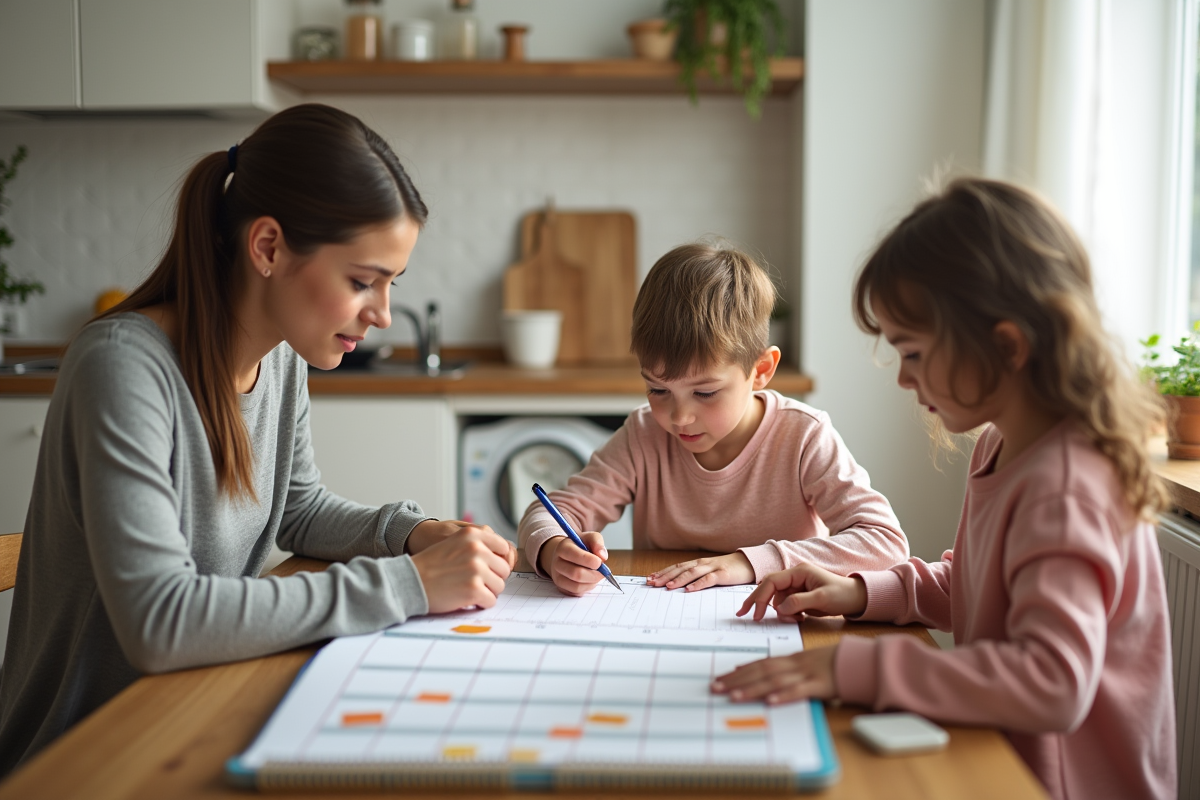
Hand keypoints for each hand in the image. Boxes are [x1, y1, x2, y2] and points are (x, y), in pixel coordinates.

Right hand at [410, 524, 514, 613]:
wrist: (409, 580)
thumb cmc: (432, 564)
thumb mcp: (456, 542)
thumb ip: (480, 545)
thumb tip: (508, 557)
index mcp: (473, 535)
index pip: (504, 548)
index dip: (497, 562)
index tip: (486, 568)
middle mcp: (477, 549)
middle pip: (504, 569)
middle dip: (492, 578)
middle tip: (472, 581)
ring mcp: (476, 569)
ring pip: (499, 586)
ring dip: (486, 591)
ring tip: (467, 589)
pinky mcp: (473, 589)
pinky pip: (491, 601)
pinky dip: (480, 603)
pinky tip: (466, 599)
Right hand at [538, 532, 607, 595]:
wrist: (568, 556)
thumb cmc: (580, 547)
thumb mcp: (589, 538)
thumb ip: (597, 542)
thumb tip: (602, 556)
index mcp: (563, 548)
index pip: (573, 554)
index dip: (588, 560)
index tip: (600, 562)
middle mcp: (557, 563)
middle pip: (576, 573)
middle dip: (594, 574)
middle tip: (603, 572)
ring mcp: (558, 577)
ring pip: (577, 586)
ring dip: (592, 582)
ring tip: (597, 575)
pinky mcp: (562, 588)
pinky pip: (577, 593)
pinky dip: (587, 588)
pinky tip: (590, 580)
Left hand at [647, 553, 754, 591]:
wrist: (750, 563)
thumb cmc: (728, 569)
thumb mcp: (710, 572)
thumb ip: (697, 578)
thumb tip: (681, 588)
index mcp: (698, 563)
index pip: (676, 567)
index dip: (663, 572)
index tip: (650, 578)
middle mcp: (702, 563)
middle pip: (680, 569)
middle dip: (665, 576)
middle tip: (652, 583)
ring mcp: (712, 567)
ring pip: (692, 573)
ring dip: (678, 579)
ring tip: (667, 586)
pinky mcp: (723, 574)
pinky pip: (708, 579)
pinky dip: (698, 584)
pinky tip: (689, 590)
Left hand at [711, 646, 837, 703]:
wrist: (859, 659)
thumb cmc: (832, 663)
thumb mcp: (806, 663)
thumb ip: (786, 670)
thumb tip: (764, 682)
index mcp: (790, 659)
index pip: (760, 665)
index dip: (739, 672)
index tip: (721, 678)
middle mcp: (794, 664)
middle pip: (761, 671)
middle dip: (736, 680)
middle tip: (715, 688)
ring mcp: (806, 673)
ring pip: (775, 681)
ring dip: (753, 688)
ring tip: (734, 696)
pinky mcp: (820, 684)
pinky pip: (799, 690)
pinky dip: (784, 695)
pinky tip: (770, 701)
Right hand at [738, 563, 866, 621]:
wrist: (858, 599)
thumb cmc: (843, 595)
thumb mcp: (822, 599)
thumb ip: (799, 602)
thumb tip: (779, 609)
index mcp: (799, 572)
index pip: (772, 582)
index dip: (761, 597)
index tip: (756, 613)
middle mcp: (795, 578)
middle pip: (769, 588)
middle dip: (758, 601)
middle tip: (744, 613)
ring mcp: (796, 587)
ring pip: (777, 600)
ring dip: (780, 612)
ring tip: (797, 620)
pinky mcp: (799, 597)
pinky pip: (785, 606)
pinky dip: (788, 614)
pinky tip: (800, 619)